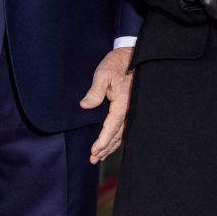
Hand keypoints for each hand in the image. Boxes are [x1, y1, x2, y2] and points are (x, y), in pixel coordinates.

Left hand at [80, 47, 133, 164]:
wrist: (130, 56)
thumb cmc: (115, 64)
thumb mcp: (103, 74)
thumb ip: (95, 91)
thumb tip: (85, 105)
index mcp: (123, 102)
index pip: (113, 126)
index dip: (103, 140)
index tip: (94, 151)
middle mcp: (130, 109)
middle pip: (118, 134)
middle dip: (105, 148)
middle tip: (93, 159)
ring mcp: (131, 110)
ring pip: (122, 133)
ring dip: (110, 146)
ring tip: (99, 157)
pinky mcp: (129, 108)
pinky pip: (124, 128)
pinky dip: (116, 138)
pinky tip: (110, 145)